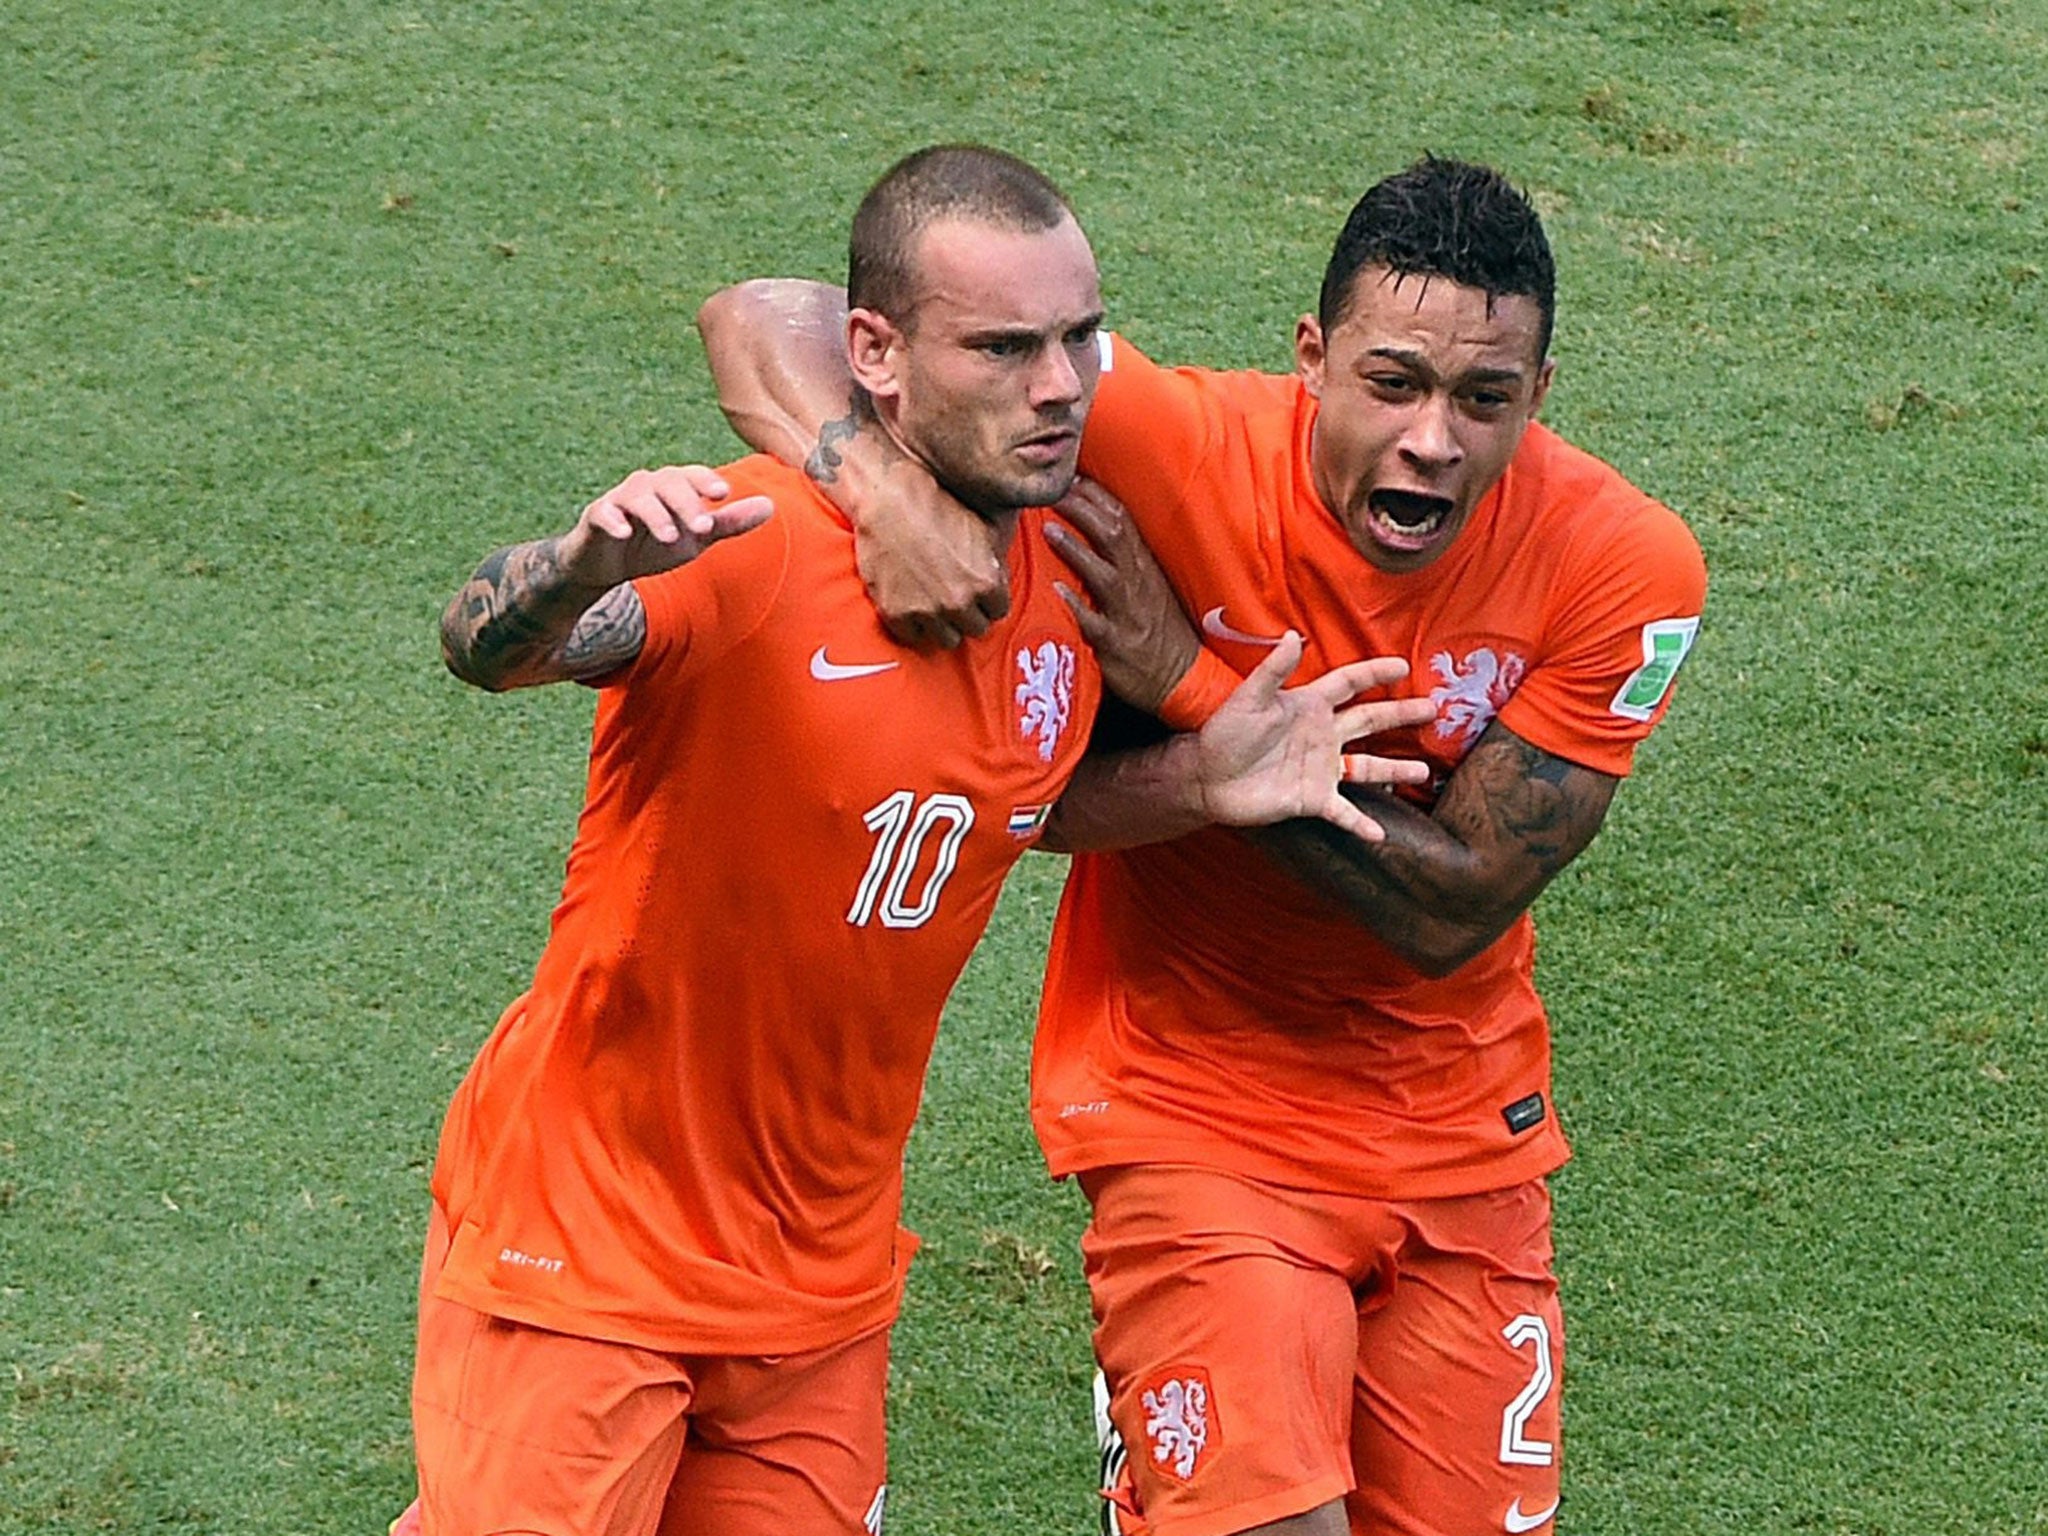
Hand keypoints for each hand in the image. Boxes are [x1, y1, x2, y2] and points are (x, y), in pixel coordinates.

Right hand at [559, 465, 772, 590]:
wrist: (609, 566)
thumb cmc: (656, 544)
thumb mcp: (697, 537)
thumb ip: (730, 522)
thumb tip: (770, 506)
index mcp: (674, 487)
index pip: (692, 476)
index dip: (706, 481)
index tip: (723, 493)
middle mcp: (648, 486)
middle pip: (668, 482)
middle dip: (687, 503)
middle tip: (704, 527)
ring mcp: (620, 499)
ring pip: (638, 495)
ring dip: (656, 514)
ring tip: (670, 537)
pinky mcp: (596, 516)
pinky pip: (603, 513)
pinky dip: (613, 520)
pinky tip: (624, 533)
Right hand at [853, 454, 1010, 648]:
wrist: (888, 502)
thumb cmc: (934, 507)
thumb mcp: (980, 529)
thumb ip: (995, 562)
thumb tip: (1001, 579)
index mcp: (986, 581)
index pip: (999, 611)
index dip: (988, 601)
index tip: (978, 594)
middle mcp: (960, 601)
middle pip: (976, 628)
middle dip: (969, 614)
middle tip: (956, 597)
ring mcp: (928, 611)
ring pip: (948, 639)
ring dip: (945, 624)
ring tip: (936, 604)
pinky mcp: (897, 615)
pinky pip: (915, 637)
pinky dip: (915, 625)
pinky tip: (914, 606)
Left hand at [1047, 478, 1200, 713]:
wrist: (1182, 676)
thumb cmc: (1158, 627)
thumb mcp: (1147, 584)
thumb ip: (1121, 556)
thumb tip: (1092, 524)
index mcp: (1142, 564)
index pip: (1119, 517)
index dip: (1094, 494)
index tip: (1067, 474)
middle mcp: (1136, 581)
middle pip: (1111, 534)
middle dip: (1081, 508)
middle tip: (1051, 490)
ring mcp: (1127, 612)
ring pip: (1103, 573)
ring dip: (1075, 550)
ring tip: (1047, 530)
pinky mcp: (1117, 643)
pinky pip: (1096, 623)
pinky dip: (1077, 606)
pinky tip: (1056, 592)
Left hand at [1195, 634, 1437, 840]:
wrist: (1207, 778)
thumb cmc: (1223, 733)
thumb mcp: (1248, 699)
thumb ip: (1273, 670)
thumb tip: (1293, 635)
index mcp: (1308, 705)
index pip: (1349, 683)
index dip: (1374, 673)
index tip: (1402, 665)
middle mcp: (1322, 735)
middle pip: (1370, 721)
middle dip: (1401, 715)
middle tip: (1434, 709)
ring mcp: (1320, 768)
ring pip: (1367, 768)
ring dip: (1395, 770)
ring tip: (1424, 770)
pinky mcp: (1312, 799)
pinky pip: (1344, 812)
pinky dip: (1361, 823)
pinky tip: (1381, 834)